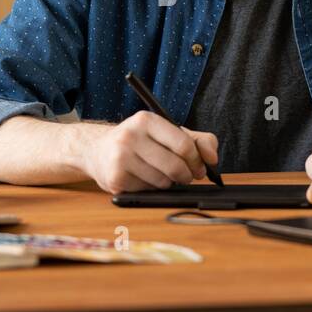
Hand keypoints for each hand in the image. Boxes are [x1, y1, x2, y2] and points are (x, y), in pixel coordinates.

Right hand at [74, 113, 218, 194]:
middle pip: (175, 166)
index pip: (184, 144)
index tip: (201, 168)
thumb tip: (213, 158)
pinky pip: (148, 191)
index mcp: (146, 120)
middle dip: (186, 176)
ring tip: (159, 174)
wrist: (98, 151)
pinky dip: (151, 189)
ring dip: (168, 183)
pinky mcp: (115, 178)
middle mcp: (130, 136)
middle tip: (186, 176)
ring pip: (163, 182)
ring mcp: (120, 158)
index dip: (198, 161)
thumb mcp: (167, 132)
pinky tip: (143, 179)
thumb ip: (198, 140)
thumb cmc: (140, 142)